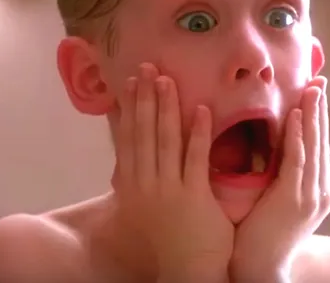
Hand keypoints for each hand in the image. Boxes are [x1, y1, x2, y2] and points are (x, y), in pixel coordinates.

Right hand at [111, 63, 232, 282]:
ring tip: (168, 79)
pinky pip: (195, 159)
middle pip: (143, 133)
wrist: (187, 272)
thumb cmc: (169, 240)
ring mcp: (168, 190)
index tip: (129, 81)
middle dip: (145, 98)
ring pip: (165, 141)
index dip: (129, 108)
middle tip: (147, 67)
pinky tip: (202, 109)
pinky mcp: (193, 197)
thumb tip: (127, 160)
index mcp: (132, 186)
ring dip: (166, 108)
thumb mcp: (143, 209)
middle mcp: (145, 185)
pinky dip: (198, 133)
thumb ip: (136, 182)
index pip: (128, 139)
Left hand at [230, 76, 329, 282]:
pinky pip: (297, 161)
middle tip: (320, 79)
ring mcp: (310, 196)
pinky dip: (298, 136)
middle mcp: (319, 191)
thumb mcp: (275, 200)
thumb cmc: (260, 235)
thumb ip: (278, 176)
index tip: (315, 91)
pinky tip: (296, 116)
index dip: (317, 118)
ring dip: (313, 115)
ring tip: (312, 89)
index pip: (318, 146)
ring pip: (313, 147)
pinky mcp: (294, 200)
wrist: (259, 269)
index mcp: (315, 190)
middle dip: (320, 109)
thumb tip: (271, 148)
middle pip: (321, 141)